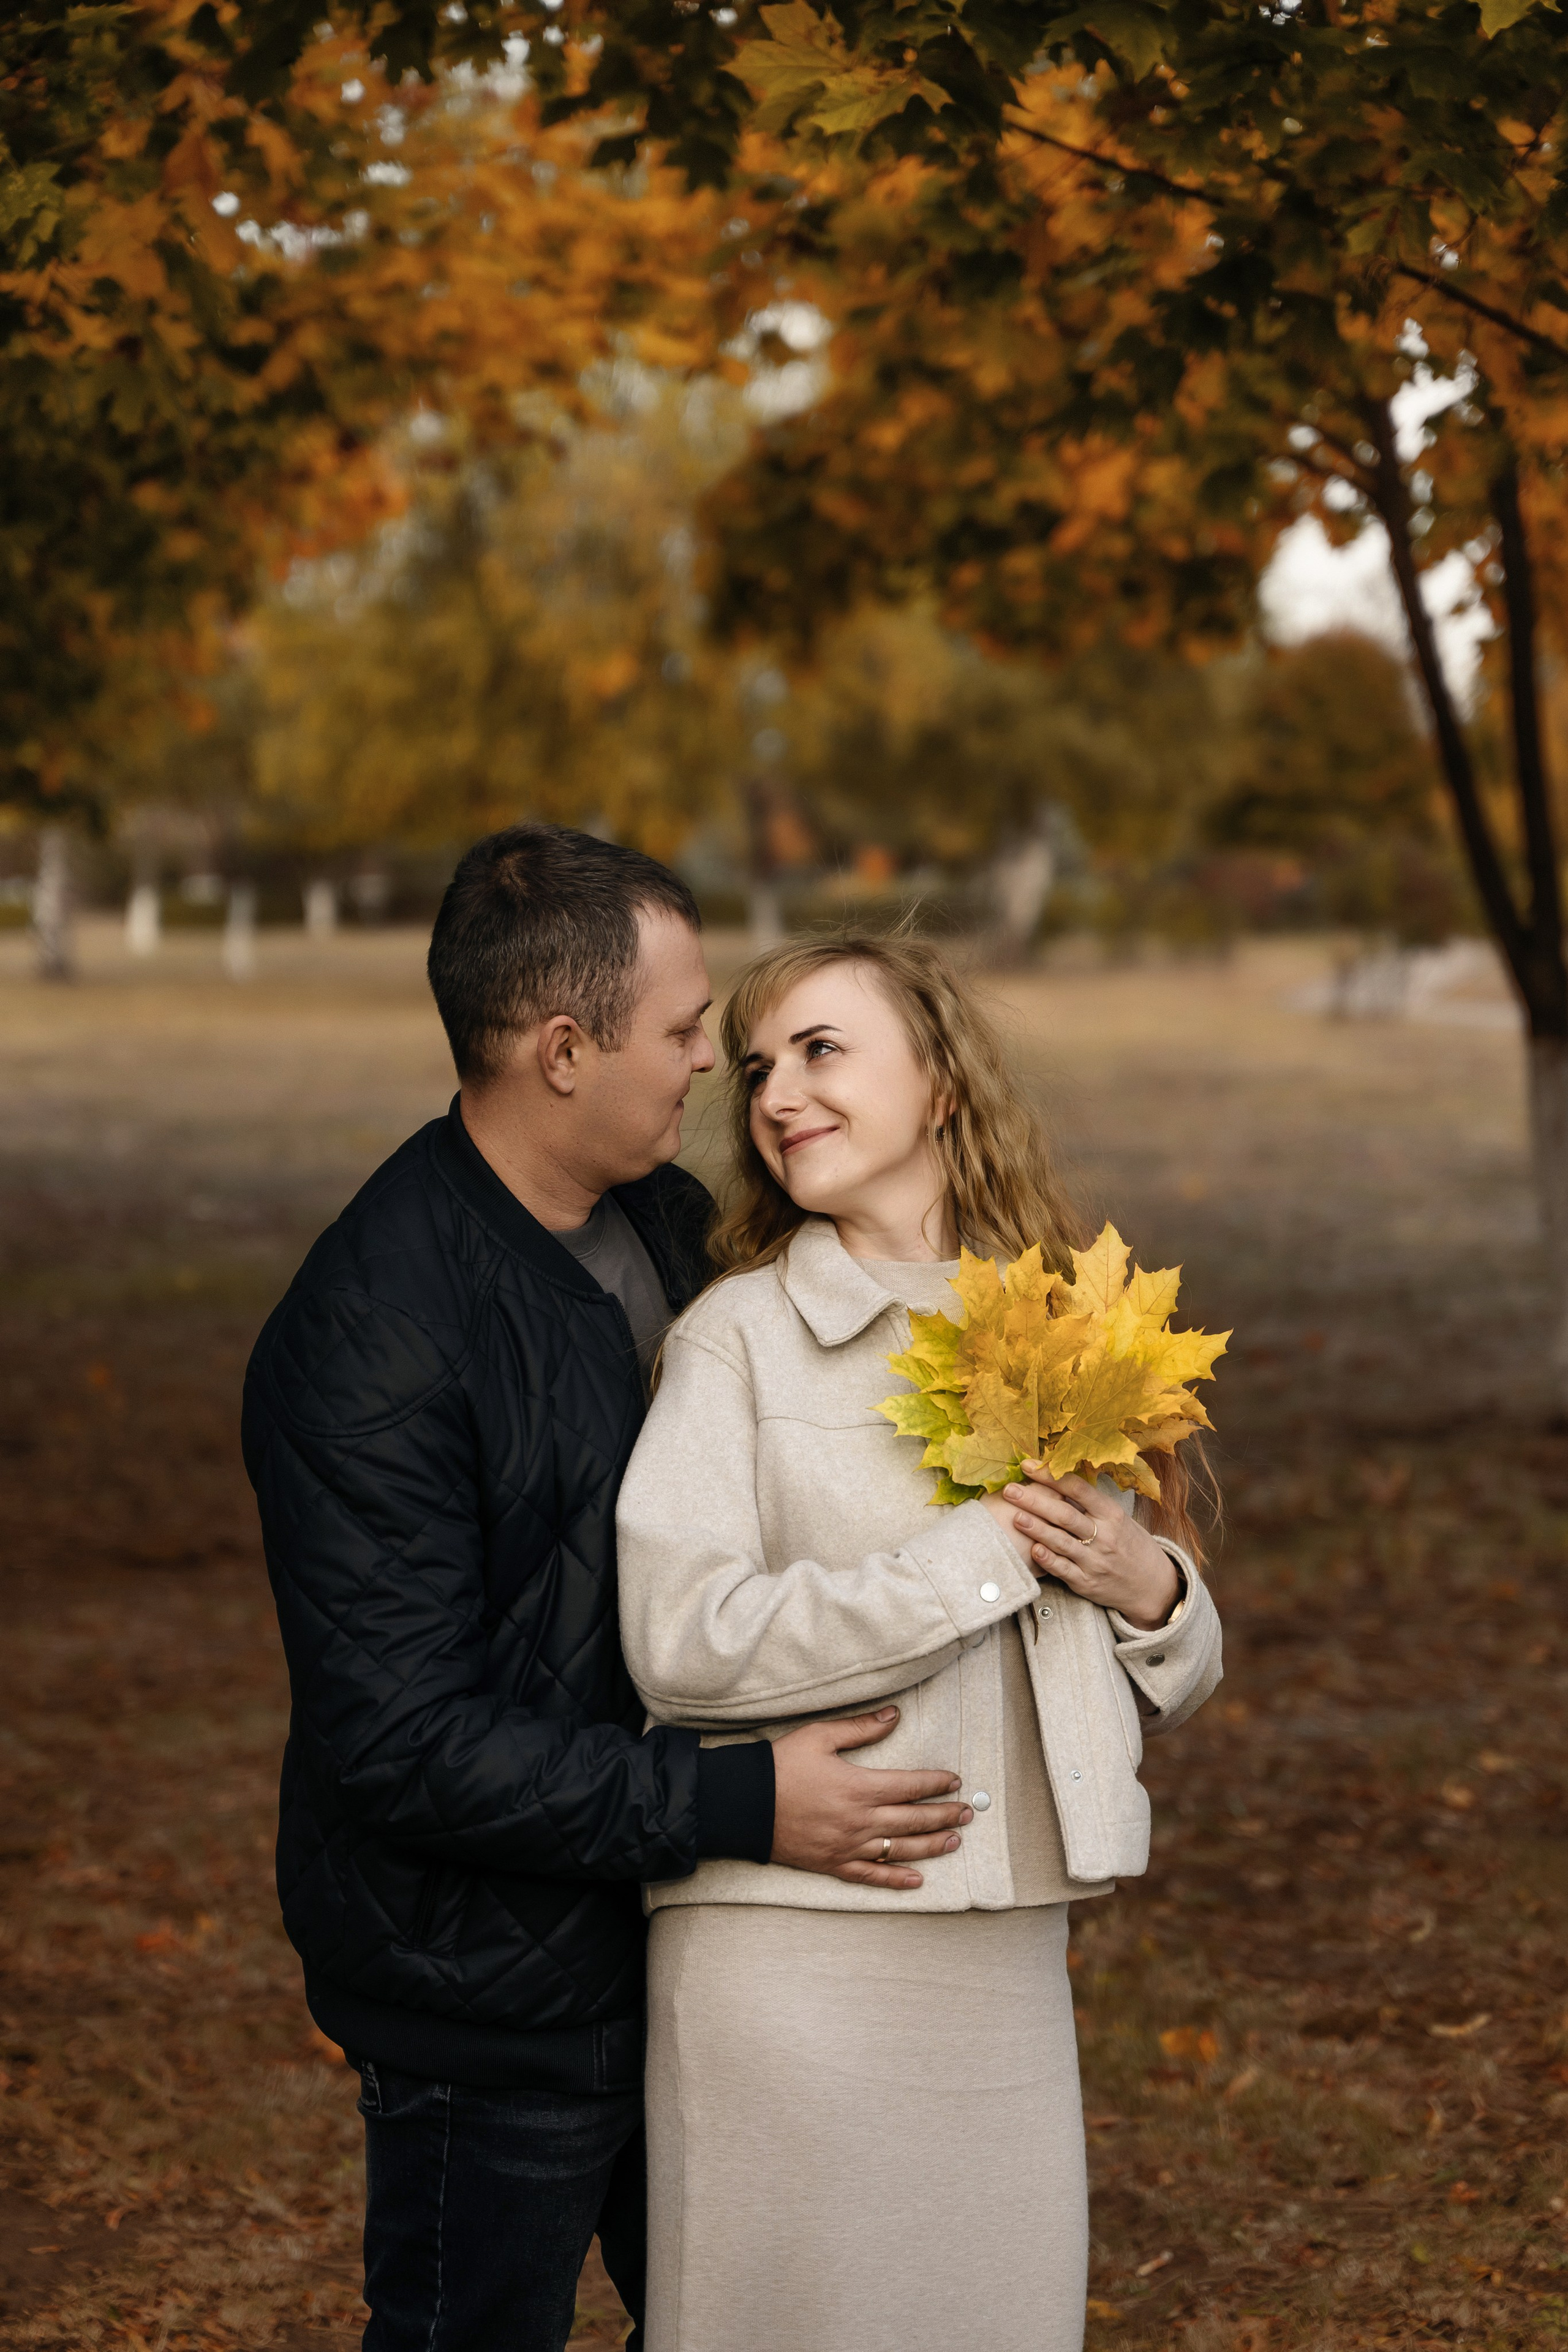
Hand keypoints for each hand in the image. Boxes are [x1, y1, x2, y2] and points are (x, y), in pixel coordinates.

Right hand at [770, 1708, 973, 1890]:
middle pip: (913, 1819)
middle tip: (967, 1813)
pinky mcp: (833, 1864)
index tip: (954, 1780)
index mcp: (859, 1787)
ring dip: (931, 1846)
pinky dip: (896, 1879)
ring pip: (900, 1849)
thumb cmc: (781, 1766)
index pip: (910, 1786)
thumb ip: (861, 1728)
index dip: (935, 1783)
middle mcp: (860, 1821)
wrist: (744, 1804)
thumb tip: (895, 1715)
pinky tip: (917, 1881)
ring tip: (954, 1842)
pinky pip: (871, 1876)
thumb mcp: (820, 1736)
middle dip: (944, 1815)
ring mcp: (848, 1846)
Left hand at [984, 1468, 1179, 1629]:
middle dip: (1034, 1501)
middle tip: (1010, 1490)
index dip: (1051, 1476)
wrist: (1153, 1584)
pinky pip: (1064, 1570)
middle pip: (1065, 1515)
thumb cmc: (1128, 1544)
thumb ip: (1089, 1503)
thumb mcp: (1117, 1518)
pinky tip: (1033, 1550)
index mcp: (1111, 1514)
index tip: (1027, 1465)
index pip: (1077, 1489)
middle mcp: (1104, 1536)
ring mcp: (1095, 1561)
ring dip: (1036, 1528)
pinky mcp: (1087, 1583)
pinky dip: (1048, 1560)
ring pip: (1061, 1542)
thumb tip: (1055, 1477)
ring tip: (1014, 1516)